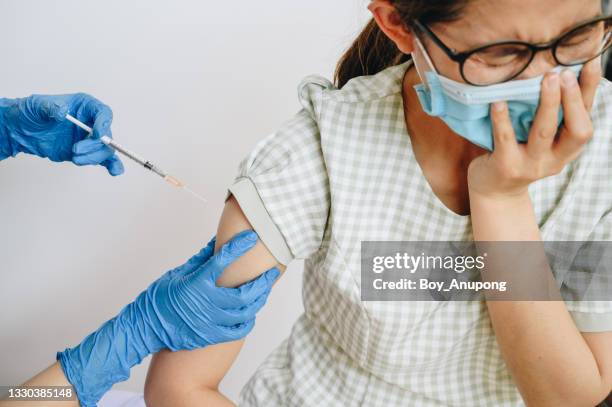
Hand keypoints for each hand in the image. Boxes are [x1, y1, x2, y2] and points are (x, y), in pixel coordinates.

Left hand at [0, 93, 123, 174]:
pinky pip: (103, 159)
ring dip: (93, 157)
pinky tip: (114, 171)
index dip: (103, 124)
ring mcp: (90, 138)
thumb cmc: (32, 113)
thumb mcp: (38, 106)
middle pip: (106, 135)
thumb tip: (62, 113)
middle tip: (75, 150)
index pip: (103, 113)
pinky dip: (111, 165)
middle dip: (93, 145)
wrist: (23, 131)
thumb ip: (51, 108)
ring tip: (75, 158)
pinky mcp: (87, 152)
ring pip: (104, 150)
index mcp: (85, 106)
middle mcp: (91, 122)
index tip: (97, 134)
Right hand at [56, 230, 279, 406]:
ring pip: (245, 312)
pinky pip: (238, 330)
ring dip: (259, 300)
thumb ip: (200, 259)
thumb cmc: (159, 298)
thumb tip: (215, 242)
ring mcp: (210, 322)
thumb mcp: (178, 274)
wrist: (145, 328)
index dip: (239, 246)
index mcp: (197, 283)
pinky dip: (248, 320)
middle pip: (244, 292)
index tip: (252, 237)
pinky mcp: (211, 336)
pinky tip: (251, 313)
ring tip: (264, 291)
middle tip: (271, 272)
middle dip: (262, 281)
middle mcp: (207, 303)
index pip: (223, 260)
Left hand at [467, 57, 600, 198]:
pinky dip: (502, 119)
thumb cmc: (518, 153)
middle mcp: (555, 159)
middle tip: (565, 72)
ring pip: (544, 132)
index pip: (586, 117)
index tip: (590, 60)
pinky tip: (498, 101)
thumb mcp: (541, 139)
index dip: (590, 90)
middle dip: (573, 100)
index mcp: (568, 149)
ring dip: (548, 104)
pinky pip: (505, 139)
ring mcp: (531, 165)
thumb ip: (549, 114)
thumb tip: (555, 69)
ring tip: (547, 78)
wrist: (494, 191)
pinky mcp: (506, 166)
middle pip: (577, 130)